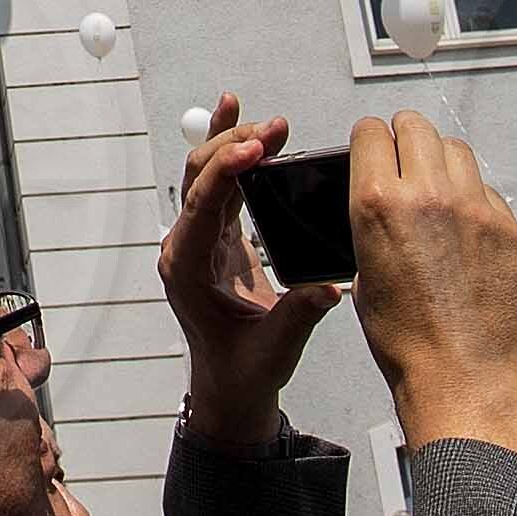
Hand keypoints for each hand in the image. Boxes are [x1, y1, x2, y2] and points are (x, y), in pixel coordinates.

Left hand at [158, 105, 337, 450]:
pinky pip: (222, 189)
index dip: (226, 172)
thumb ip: (299, 315)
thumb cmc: (243, 373)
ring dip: (237, 146)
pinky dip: (235, 159)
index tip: (255, 148)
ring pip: (210, 178)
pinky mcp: (219, 240)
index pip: (201, 206)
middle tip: (275, 129)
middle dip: (233, 147)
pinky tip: (247, 130)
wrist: (232, 390)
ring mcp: (201, 241)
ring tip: (274, 125)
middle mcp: (187, 248)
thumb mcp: (275, 350)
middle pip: (200, 180)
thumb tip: (329, 287)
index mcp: (187, 270)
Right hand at [340, 118, 516, 462]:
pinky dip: (474, 200)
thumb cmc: (410, 345)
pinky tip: (467, 232)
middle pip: (416, 126)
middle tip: (404, 161)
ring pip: (457, 150)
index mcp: (378, 205)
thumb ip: (373, 229)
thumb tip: (385, 210)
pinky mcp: (510, 229)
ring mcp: (476, 209)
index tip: (373, 151)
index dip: (369, 142)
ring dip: (442, 162)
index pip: (371, 133)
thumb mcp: (363, 279)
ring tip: (438, 193)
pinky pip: (488, 192)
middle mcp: (428, 196)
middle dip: (404, 139)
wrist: (464, 381)